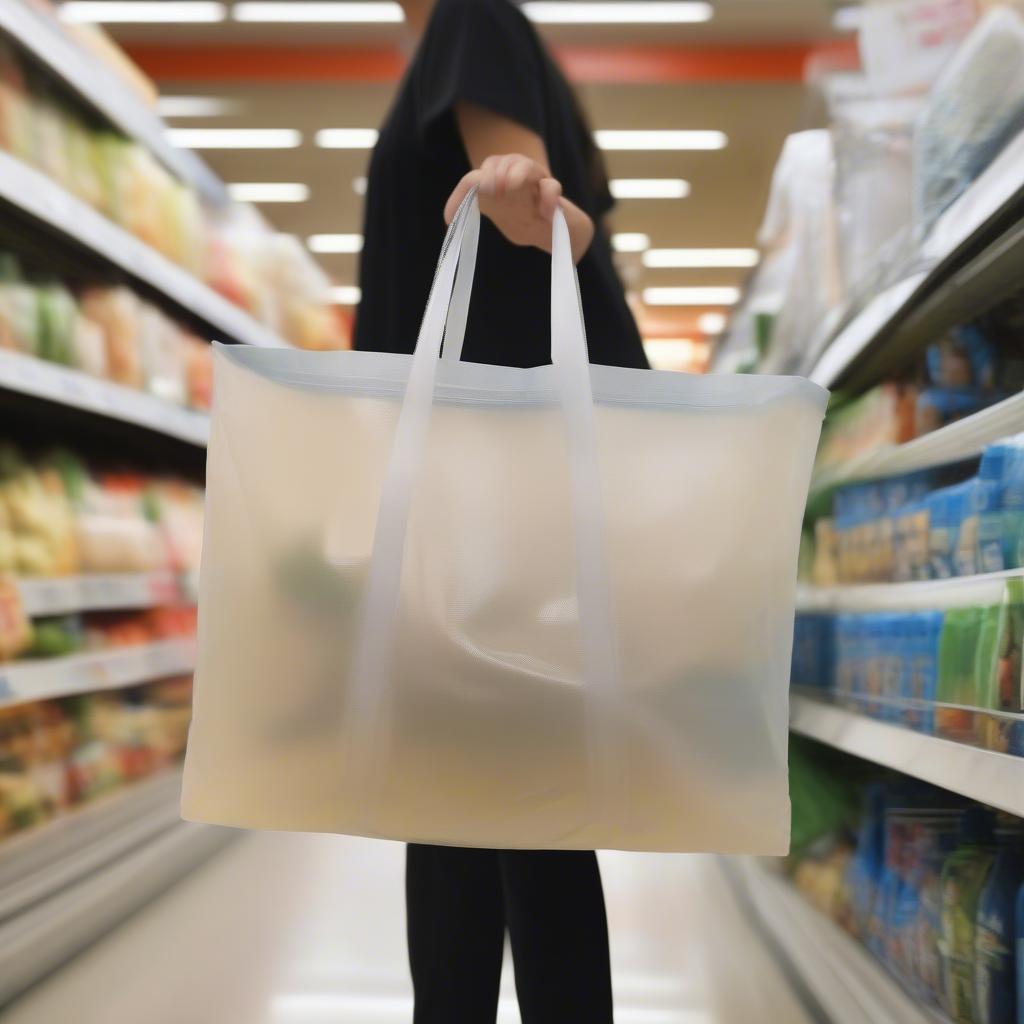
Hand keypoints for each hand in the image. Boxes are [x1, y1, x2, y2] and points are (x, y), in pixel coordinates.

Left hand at [445, 154, 592, 259]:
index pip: (477, 177)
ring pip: (527, 165)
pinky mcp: (554, 195)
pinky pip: (552, 187)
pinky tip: (543, 214)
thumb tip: (448, 217)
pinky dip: (547, 198)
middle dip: (494, 174)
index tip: (461, 209)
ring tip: (511, 186)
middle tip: (492, 192)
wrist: (550, 232)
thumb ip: (472, 210)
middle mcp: (515, 176)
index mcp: (497, 182)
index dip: (468, 188)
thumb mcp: (496, 213)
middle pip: (502, 162)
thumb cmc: (521, 218)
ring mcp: (536, 183)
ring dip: (517, 173)